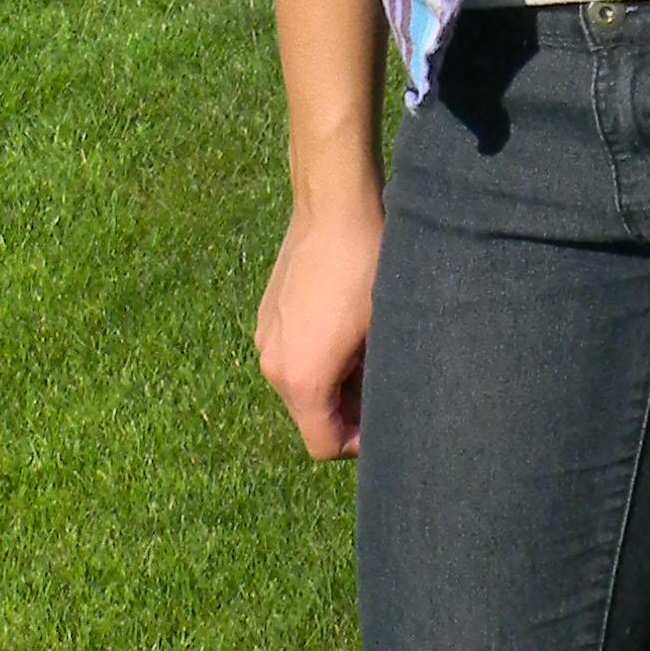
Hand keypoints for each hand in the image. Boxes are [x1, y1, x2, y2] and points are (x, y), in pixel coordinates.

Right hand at [255, 191, 383, 459]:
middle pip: (311, 414)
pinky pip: (292, 351)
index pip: (324, 444)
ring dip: (334, 377)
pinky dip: (317, 352)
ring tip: (367, 343)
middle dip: (348, 407)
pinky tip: (345, 321)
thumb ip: (375, 386)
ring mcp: (265, 335)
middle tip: (383, 376)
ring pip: (302, 381)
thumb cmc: (367, 269)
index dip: (358, 441)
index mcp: (301, 380)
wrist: (334, 205)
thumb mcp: (381, 335)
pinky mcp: (267, 312)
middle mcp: (273, 365)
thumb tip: (380, 408)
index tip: (385, 415)